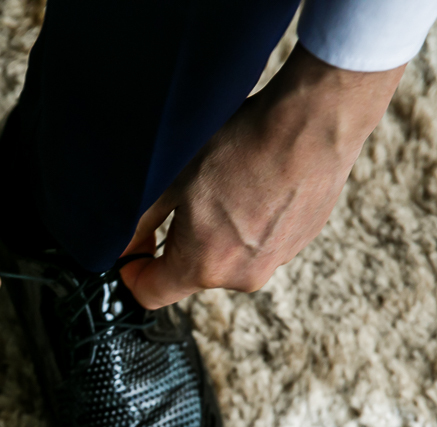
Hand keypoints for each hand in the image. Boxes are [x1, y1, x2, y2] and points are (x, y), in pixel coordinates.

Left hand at [120, 45, 405, 308]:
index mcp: (203, 267)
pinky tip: (254, 183)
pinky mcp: (301, 242)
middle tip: (181, 198)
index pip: (151, 294)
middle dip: (178, 244)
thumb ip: (140, 222)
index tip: (132, 250)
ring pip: (228, 256)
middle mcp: (241, 277)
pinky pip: (260, 242)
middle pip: (191, 274)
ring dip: (217, 231)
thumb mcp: (171, 178)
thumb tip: (124, 244)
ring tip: (225, 184)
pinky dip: (250, 221)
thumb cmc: (240, 146)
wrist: (313, 123)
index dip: (132, 273)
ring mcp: (276, 262)